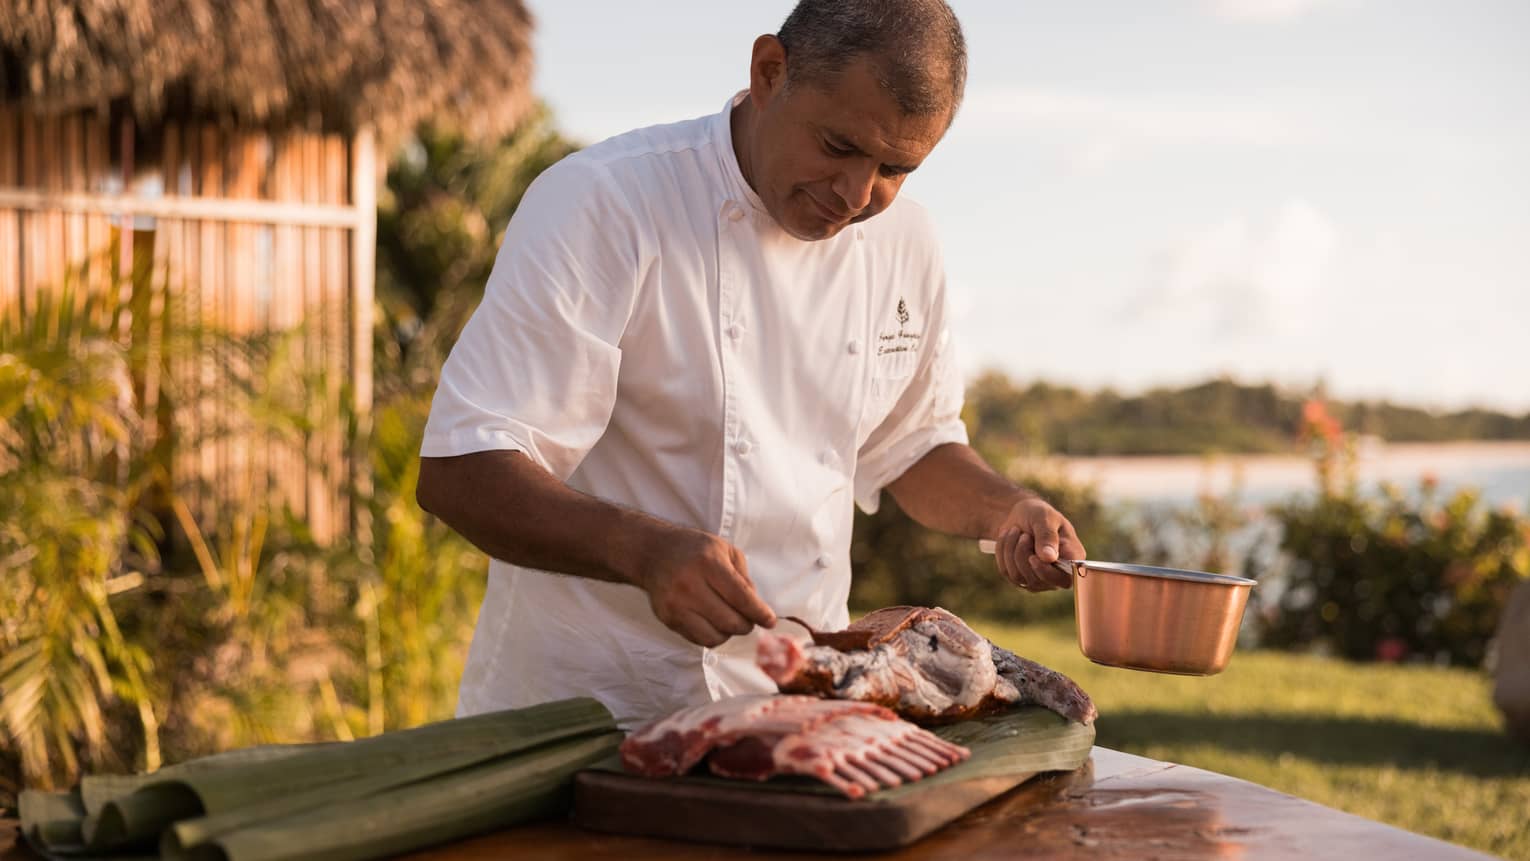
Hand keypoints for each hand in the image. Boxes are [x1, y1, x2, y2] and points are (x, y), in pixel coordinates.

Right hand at [635, 527, 776, 646]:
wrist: (654, 553)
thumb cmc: (695, 550)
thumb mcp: (725, 550)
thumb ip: (744, 578)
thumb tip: (757, 608)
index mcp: (708, 564)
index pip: (741, 597)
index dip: (759, 613)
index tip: (770, 621)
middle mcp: (690, 585)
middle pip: (730, 621)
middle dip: (747, 625)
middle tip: (749, 619)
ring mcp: (676, 605)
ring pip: (715, 636)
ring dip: (729, 632)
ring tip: (730, 619)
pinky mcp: (668, 618)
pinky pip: (699, 640)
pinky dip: (713, 636)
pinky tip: (714, 622)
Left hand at [992, 496, 1086, 592]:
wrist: (1021, 516)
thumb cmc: (1039, 514)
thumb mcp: (1045, 517)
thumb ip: (1048, 536)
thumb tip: (1049, 558)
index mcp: (1072, 558)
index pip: (1065, 579)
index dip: (1047, 573)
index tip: (1033, 557)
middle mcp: (1057, 573)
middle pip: (1037, 580)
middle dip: (1023, 554)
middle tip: (1024, 534)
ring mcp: (1038, 579)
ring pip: (1018, 577)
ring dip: (1011, 550)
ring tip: (1015, 531)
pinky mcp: (1020, 578)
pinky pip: (1006, 572)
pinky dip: (1003, 552)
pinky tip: (1008, 538)